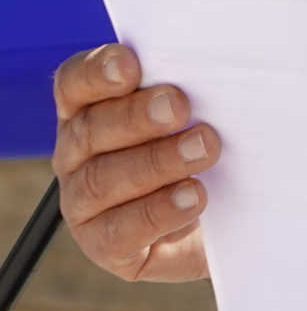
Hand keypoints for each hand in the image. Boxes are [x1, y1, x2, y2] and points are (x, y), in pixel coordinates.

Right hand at [51, 43, 220, 281]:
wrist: (226, 220)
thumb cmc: (210, 149)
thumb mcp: (204, 113)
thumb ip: (196, 88)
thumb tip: (218, 66)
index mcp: (91, 109)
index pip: (75, 83)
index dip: (97, 72)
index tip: (130, 65)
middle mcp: (78, 153)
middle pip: (91, 129)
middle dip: (136, 116)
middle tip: (180, 106)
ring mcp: (84, 203)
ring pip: (102, 180)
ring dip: (156, 162)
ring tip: (204, 148)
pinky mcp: (106, 245)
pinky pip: (118, 232)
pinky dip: (158, 211)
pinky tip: (194, 195)